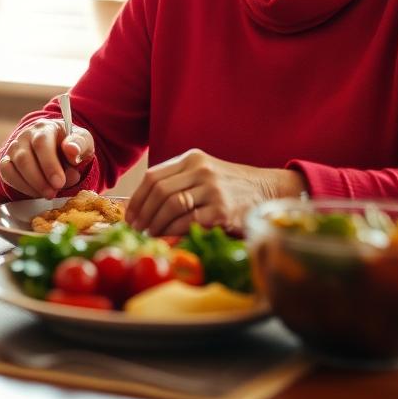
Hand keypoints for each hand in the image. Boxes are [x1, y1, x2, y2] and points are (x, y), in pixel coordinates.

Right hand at [0, 119, 94, 198]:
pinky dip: (20, 186)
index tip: (59, 182)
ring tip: (48, 194)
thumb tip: (72, 150)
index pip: (42, 143)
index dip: (49, 165)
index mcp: (45, 128)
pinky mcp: (6, 161)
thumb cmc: (70, 146)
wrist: (58, 149)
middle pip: (24, 157)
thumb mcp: (83, 142)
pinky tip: (36, 192)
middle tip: (53, 193)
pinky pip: (7, 174)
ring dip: (31, 185)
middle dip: (39, 179)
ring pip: (13, 167)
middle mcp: (26, 135)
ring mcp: (14, 148)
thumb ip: (80, 144)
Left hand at [125, 149, 305, 236]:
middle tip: (137, 230)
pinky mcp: (222, 211)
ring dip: (155, 225)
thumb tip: (141, 206)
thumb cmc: (230, 186)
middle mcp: (201, 171)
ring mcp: (213, 190)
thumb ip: (178, 181)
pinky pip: (188, 223)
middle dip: (144, 214)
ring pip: (171, 206)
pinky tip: (167, 239)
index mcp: (192, 159)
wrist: (267, 191)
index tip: (130, 216)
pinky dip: (173, 232)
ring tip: (150, 236)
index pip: (153, 177)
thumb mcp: (204, 173)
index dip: (137, 198)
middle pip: (159, 192)